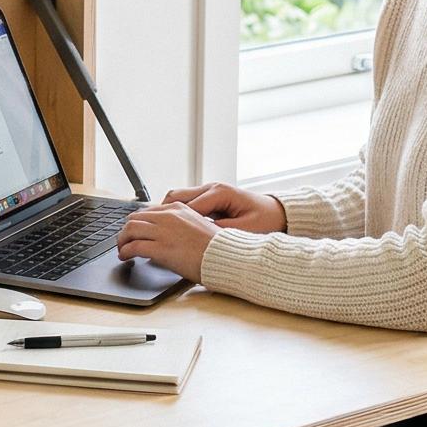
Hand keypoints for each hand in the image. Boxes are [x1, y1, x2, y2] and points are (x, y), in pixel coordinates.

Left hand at [115, 201, 220, 284]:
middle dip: (126, 231)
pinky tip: (125, 257)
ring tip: (122, 250)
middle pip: (135, 218)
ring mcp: (163, 232)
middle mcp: (168, 217)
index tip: (135, 231)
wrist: (225, 256)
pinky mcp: (160, 248)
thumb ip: (181, 225)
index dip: (138, 222)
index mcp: (178, 209)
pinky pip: (134, 247)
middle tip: (125, 241)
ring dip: (122, 241)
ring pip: (130, 230)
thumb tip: (169, 234)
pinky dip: (125, 252)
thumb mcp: (198, 225)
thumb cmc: (216, 246)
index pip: (148, 211)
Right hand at [159, 182, 287, 234]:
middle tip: (148, 232)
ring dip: (166, 213)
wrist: (278, 212)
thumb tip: (199, 238)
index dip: (171, 222)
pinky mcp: (209, 197)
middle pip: (175, 197)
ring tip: (154, 231)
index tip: (159, 236)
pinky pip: (185, 203)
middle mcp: (211, 188)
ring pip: (176, 198)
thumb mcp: (245, 229)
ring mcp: (209, 191)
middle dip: (160, 214)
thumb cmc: (265, 220)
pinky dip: (175, 213)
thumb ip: (221, 232)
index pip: (186, 207)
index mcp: (219, 193)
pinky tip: (170, 228)